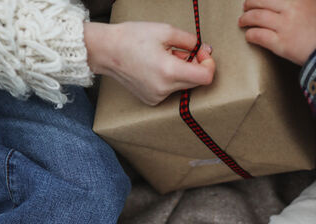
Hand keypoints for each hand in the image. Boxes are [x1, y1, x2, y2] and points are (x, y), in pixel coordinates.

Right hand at [84, 22, 214, 105]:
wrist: (107, 51)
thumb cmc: (132, 37)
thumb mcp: (165, 31)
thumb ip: (190, 41)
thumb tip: (206, 50)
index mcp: (169, 71)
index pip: (205, 78)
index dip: (208, 64)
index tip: (202, 54)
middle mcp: (164, 89)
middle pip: (196, 82)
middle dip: (195, 66)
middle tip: (183, 51)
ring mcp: (158, 98)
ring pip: (183, 86)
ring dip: (182, 72)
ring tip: (165, 58)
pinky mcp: (152, 101)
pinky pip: (171, 91)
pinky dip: (170, 79)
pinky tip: (156, 68)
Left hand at [239, 0, 315, 65]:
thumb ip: (303, 2)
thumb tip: (288, 3)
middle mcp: (290, 8)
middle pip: (262, 0)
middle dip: (250, 3)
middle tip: (246, 6)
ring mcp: (284, 26)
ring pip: (257, 17)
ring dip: (246, 19)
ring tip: (242, 21)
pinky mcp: (281, 44)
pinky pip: (260, 36)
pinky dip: (251, 35)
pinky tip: (248, 35)